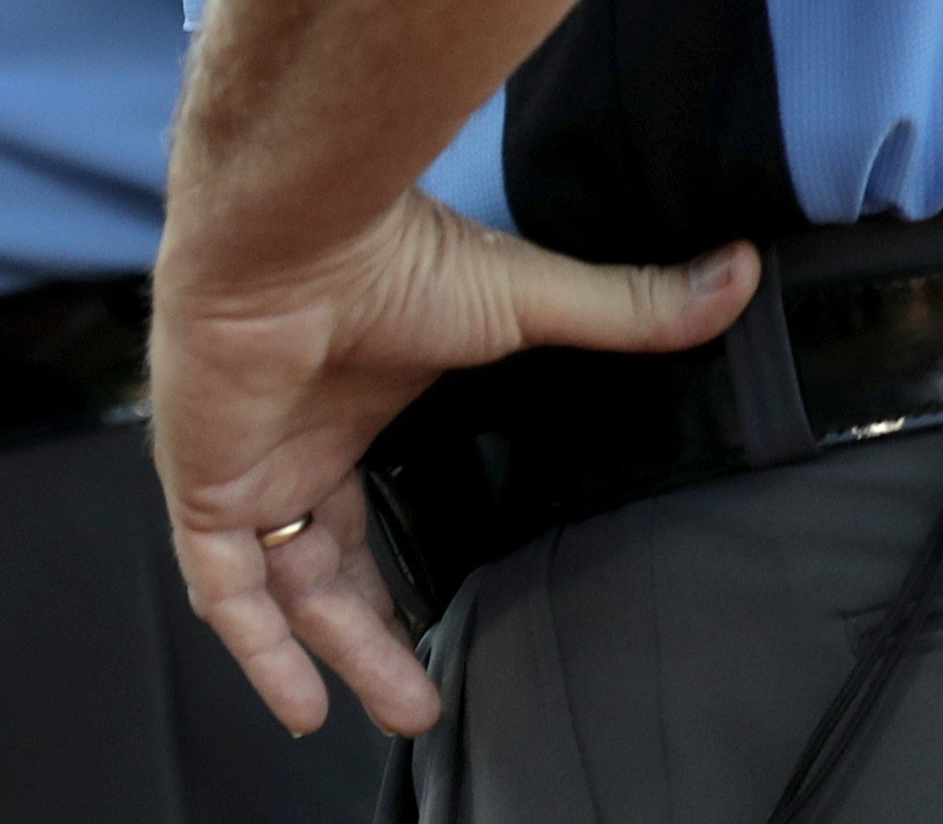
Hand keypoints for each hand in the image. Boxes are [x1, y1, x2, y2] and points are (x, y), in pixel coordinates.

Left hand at [152, 194, 756, 738]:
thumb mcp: (527, 299)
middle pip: (328, 563)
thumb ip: (625, 308)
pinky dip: (256, 650)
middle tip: (429, 700)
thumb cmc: (395, 251)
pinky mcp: (203, 480)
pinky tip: (298, 705)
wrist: (292, 229)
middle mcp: (295, 436)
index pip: (371, 503)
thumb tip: (738, 274)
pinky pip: (220, 589)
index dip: (400, 564)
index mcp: (353, 401)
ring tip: (403, 713)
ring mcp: (246, 461)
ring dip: (334, 656)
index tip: (448, 614)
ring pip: (281, 590)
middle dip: (373, 636)